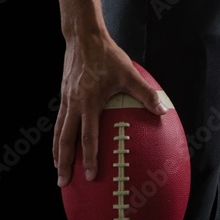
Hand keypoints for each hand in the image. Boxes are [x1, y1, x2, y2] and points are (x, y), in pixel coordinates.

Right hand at [53, 38, 167, 186]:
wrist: (84, 37)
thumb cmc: (107, 55)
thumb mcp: (129, 73)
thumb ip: (146, 93)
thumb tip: (162, 111)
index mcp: (89, 102)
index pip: (88, 137)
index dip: (89, 158)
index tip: (90, 176)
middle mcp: (74, 104)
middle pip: (66, 140)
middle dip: (65, 163)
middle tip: (63, 183)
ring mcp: (66, 99)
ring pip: (59, 132)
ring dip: (57, 152)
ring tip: (58, 169)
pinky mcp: (63, 94)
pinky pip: (58, 121)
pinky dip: (57, 136)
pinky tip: (60, 143)